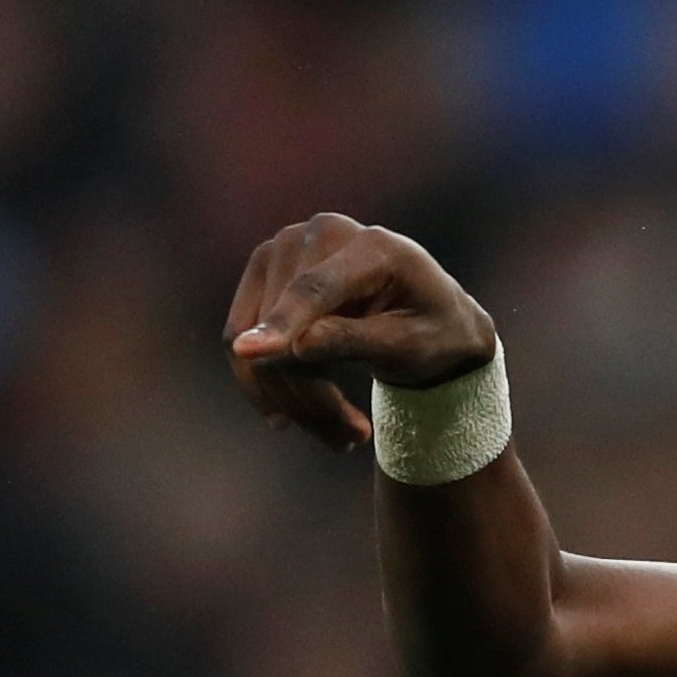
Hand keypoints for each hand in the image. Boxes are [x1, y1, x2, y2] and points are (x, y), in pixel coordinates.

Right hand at [224, 213, 497, 450]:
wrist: (434, 324)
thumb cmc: (434, 334)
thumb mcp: (408, 346)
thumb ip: (353, 341)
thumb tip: (292, 346)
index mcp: (372, 246)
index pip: (315, 290)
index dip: (282, 323)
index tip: (249, 353)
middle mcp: (319, 234)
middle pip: (281, 326)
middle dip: (307, 395)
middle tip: (351, 441)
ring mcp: (283, 250)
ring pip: (252, 341)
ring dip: (288, 400)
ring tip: (342, 437)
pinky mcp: (263, 275)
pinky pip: (242, 342)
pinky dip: (269, 386)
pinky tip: (305, 417)